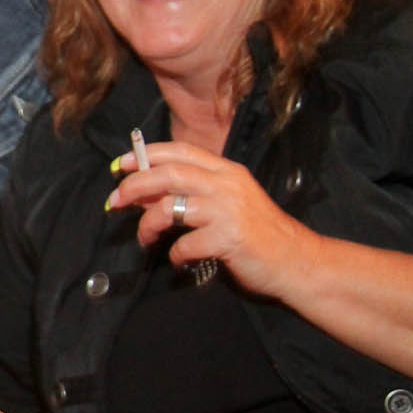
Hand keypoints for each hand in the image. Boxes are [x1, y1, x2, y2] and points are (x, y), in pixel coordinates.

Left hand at [108, 141, 320, 299]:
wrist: (297, 261)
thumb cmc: (258, 233)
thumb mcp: (228, 203)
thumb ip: (194, 193)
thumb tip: (145, 192)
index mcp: (227, 171)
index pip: (180, 151)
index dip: (146, 155)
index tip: (121, 165)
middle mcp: (227, 185)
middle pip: (168, 174)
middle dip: (135, 186)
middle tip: (115, 201)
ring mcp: (229, 211)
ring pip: (169, 207)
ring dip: (147, 225)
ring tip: (145, 239)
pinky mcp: (229, 238)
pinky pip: (185, 244)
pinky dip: (175, 255)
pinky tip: (181, 261)